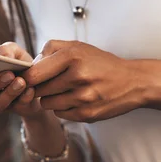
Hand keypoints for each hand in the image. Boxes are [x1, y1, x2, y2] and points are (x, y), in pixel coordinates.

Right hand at [0, 42, 43, 117]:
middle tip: (8, 74)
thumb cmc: (20, 64)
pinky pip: (18, 107)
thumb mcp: (14, 52)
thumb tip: (3, 56)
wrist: (41, 81)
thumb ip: (6, 50)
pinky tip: (31, 90)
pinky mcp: (17, 111)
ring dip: (10, 92)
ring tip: (21, 81)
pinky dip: (25, 98)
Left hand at [22, 40, 150, 122]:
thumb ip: (51, 50)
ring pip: (48, 104)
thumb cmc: (101, 63)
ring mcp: (83, 98)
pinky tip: (76, 99)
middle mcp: (78, 77)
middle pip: (39, 90)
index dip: (27, 78)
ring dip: (52, 98)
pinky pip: (60, 114)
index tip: (29, 78)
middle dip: (41, 87)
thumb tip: (30, 65)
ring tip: (66, 90)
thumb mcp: (78, 47)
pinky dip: (63, 108)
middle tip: (52, 82)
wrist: (133, 82)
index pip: (33, 74)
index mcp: (72, 56)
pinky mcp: (87, 114)